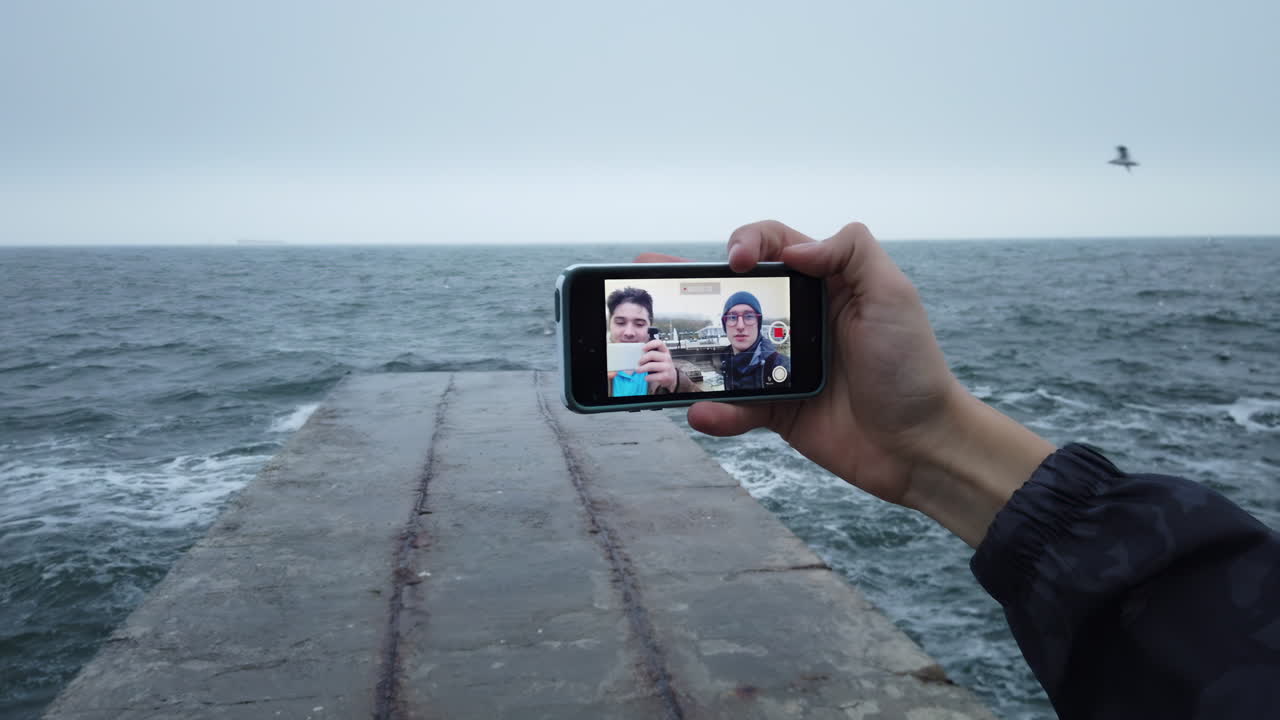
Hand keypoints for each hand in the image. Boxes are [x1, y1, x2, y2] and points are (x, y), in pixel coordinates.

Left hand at [637, 339, 677, 392]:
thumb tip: (637, 356)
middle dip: (643, 358)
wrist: (670, 376)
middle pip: (652, 354)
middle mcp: (667, 357)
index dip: (650, 344)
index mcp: (664, 351)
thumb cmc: (660, 365)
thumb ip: (650, 354)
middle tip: (638, 362)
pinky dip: (647, 377)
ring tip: (638, 370)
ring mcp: (667, 367)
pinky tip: (646, 377)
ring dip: (642, 368)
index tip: (643, 349)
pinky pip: (653, 376)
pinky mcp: (666, 376)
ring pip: (651, 366)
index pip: (659, 343)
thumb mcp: (658, 358)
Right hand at [649, 221, 1053, 546]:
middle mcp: (797, 320)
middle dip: (690, 285)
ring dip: (690, 351)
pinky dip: (715, 410)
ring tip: (655, 352)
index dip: (748, 242)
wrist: (920, 445)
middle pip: (734, 294)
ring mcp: (781, 365)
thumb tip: (792, 248)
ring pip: (723, 351)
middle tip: (648, 277)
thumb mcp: (892, 295)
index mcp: (824, 284)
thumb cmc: (911, 367)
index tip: (737, 262)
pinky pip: (733, 406)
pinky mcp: (775, 409)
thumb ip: (850, 253)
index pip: (774, 246)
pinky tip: (702, 410)